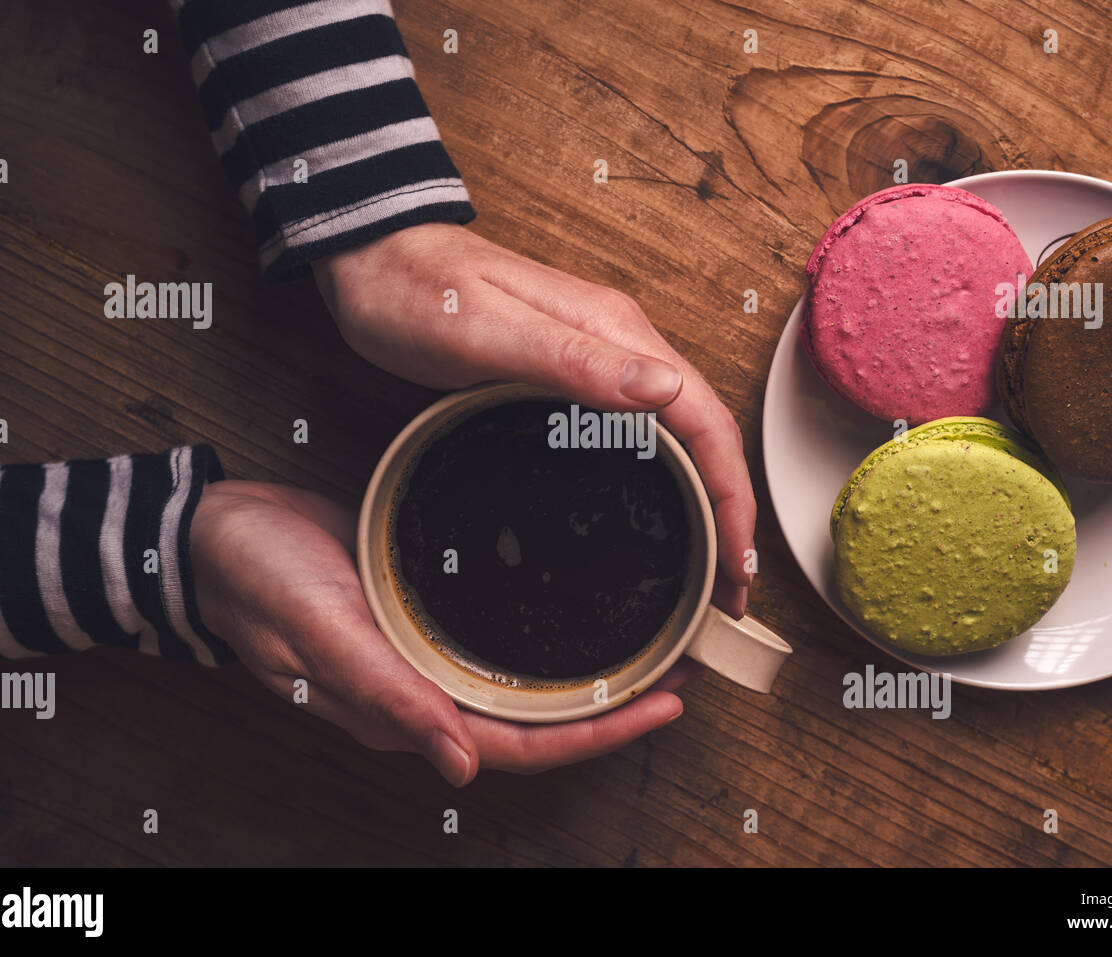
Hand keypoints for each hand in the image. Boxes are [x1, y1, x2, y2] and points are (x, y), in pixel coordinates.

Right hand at [189, 480, 695, 786]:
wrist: (217, 534)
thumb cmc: (258, 581)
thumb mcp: (319, 630)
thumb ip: (386, 695)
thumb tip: (460, 768)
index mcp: (405, 710)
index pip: (520, 745)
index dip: (594, 735)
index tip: (664, 705)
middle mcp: (425, 691)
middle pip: (538, 718)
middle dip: (614, 704)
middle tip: (685, 664)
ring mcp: (425, 653)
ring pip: (524, 679)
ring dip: (590, 667)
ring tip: (655, 636)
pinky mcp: (423, 610)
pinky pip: (498, 635)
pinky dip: (549, 628)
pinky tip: (583, 601)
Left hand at [313, 223, 755, 615]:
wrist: (374, 255)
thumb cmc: (417, 292)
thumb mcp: (488, 330)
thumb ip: (575, 358)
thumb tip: (665, 387)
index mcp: (616, 332)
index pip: (705, 418)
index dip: (731, 495)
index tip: (736, 563)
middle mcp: (621, 343)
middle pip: (705, 433)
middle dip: (730, 511)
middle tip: (729, 592)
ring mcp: (601, 356)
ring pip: (680, 435)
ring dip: (706, 499)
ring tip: (708, 567)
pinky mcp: (574, 372)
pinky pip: (643, 431)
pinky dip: (667, 480)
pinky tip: (658, 514)